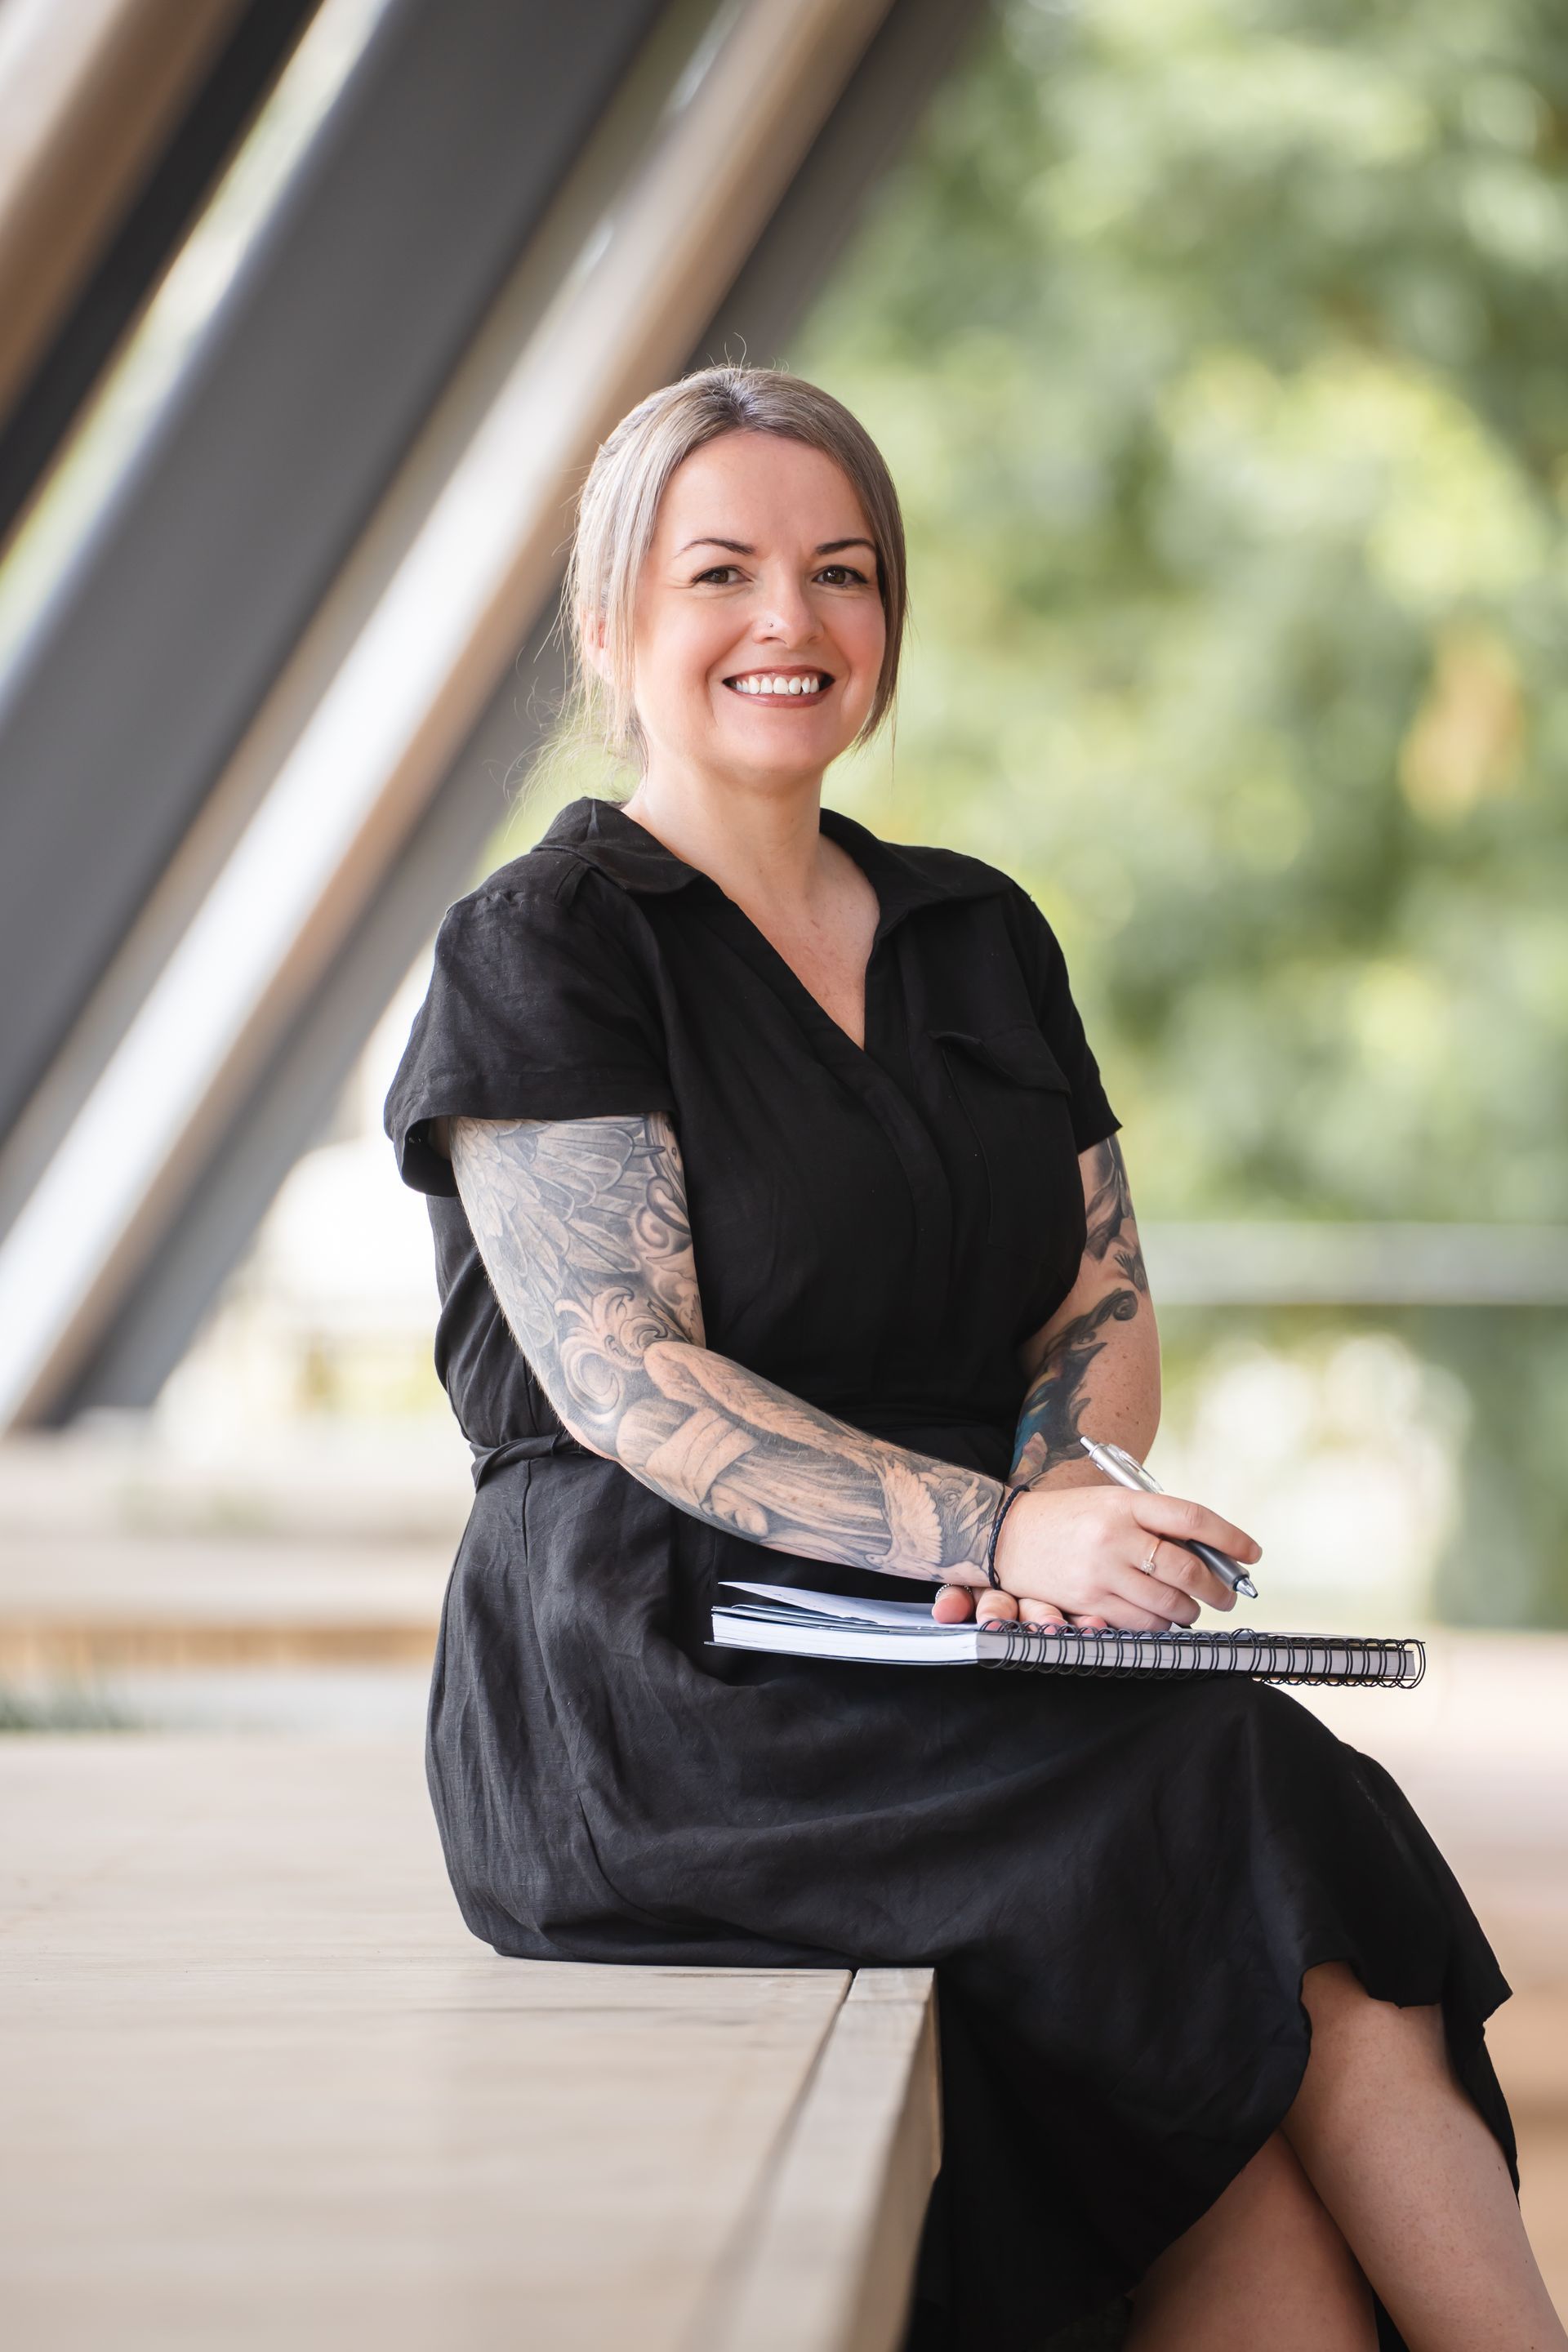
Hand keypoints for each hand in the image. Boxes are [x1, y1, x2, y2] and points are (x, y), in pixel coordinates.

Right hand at [930, 1485, 1259, 1631]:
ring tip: (1195, 1608)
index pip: (1191, 1519)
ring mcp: (1102, 1572)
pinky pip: (1141, 1623)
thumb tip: (1207, 1553)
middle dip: (1218, 1587)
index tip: (1252, 1553)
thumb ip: (1154, 1523)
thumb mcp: (1111, 1503)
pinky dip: (1161, 1625)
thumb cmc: (1068, 1517)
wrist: (1005, 1534)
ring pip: (1168, 1604)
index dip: (1229, 1538)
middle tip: (1229, 1594)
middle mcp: (1116, 1537)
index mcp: (1126, 1504)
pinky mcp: (1089, 1601)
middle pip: (1186, 1569)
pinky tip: (1163, 1617)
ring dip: (1190, 1611)